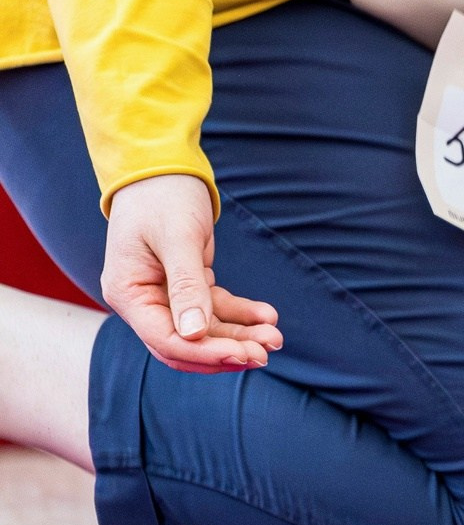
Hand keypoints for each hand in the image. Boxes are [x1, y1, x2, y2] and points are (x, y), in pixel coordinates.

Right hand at [102, 174, 281, 373]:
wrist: (164, 170)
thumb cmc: (164, 197)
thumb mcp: (177, 240)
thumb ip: (186, 286)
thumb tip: (193, 335)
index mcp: (127, 293)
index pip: (165, 339)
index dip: (205, 352)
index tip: (245, 354)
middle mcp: (142, 301)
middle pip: (185, 344)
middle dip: (226, 350)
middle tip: (267, 352)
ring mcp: (164, 295)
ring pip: (204, 330)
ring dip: (239, 336)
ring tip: (275, 337)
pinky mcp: (187, 285)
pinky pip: (215, 309)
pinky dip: (240, 315)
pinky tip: (267, 316)